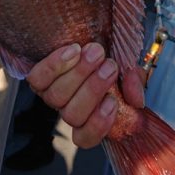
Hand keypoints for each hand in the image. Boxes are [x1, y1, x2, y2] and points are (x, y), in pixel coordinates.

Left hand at [27, 43, 143, 149]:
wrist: (92, 37)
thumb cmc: (110, 57)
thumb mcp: (129, 70)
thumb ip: (134, 84)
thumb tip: (136, 101)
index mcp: (90, 116)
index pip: (85, 137)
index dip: (97, 125)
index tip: (113, 101)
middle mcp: (68, 109)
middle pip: (73, 116)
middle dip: (93, 90)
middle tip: (110, 66)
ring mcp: (51, 95)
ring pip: (57, 97)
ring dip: (79, 73)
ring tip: (96, 52)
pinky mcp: (38, 78)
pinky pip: (39, 79)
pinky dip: (56, 65)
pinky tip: (74, 50)